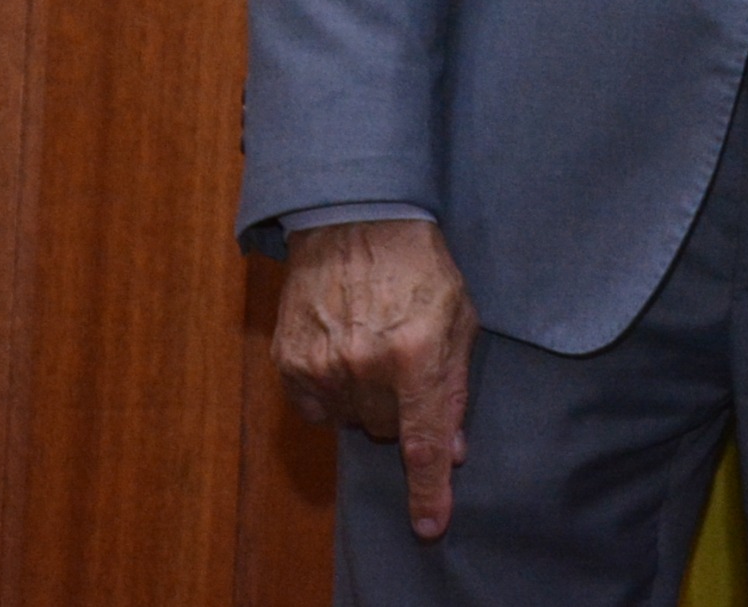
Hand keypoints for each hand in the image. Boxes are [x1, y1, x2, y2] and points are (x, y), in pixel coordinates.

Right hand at [272, 217, 476, 538]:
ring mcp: (322, 364)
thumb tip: (451, 450)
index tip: (429, 526)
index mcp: (416, 353)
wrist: (356, 221)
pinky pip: (317, 408)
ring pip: (352, 421)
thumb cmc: (420, 267)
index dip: (428, 490)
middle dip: (402, 410)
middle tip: (405, 364)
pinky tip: (343, 353)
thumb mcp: (459, 318)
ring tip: (374, 347)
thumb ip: (455, 387)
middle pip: (387, 430)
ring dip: (367, 399)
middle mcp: (366, 365)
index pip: (423, 441)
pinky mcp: (289, 361)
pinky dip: (332, 392)